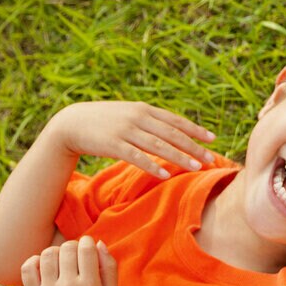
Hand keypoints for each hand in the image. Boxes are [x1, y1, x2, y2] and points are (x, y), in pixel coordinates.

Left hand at [21, 236, 117, 285]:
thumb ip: (109, 265)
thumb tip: (97, 242)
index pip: (85, 249)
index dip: (87, 242)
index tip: (87, 246)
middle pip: (66, 249)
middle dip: (72, 246)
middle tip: (75, 254)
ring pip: (47, 254)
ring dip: (55, 252)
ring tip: (60, 260)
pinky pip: (28, 267)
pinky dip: (35, 260)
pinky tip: (45, 267)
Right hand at [46, 101, 216, 178]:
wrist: (72, 122)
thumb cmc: (106, 122)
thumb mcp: (130, 115)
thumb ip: (151, 121)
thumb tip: (175, 132)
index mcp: (144, 109)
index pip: (175, 120)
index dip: (195, 130)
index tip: (213, 139)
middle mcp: (137, 117)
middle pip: (171, 134)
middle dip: (193, 146)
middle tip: (210, 158)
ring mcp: (125, 130)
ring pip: (158, 145)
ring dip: (179, 157)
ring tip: (196, 167)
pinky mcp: (113, 144)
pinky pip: (136, 157)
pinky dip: (152, 166)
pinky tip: (165, 176)